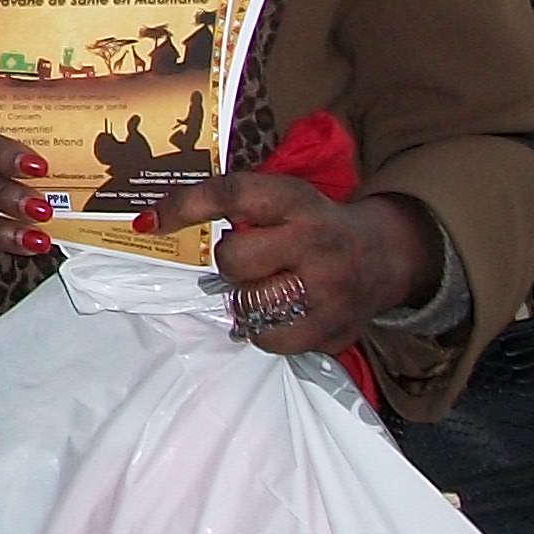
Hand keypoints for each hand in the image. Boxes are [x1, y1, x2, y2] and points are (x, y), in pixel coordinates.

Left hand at [130, 173, 441, 356]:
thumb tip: (155, 223)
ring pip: (246, 303)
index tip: (149, 221)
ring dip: (243, 297)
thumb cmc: (313, 225)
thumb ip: (236, 206)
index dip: (185, 205)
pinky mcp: (331, 330)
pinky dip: (260, 328)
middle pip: (233, 258)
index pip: (232, 195)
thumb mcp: (284, 199)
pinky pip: (267, 338)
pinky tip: (279, 312)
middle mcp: (315, 242)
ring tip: (266, 286)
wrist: (384, 256)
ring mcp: (327, 290)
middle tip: (249, 261)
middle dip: (229, 261)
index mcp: (297, 201)